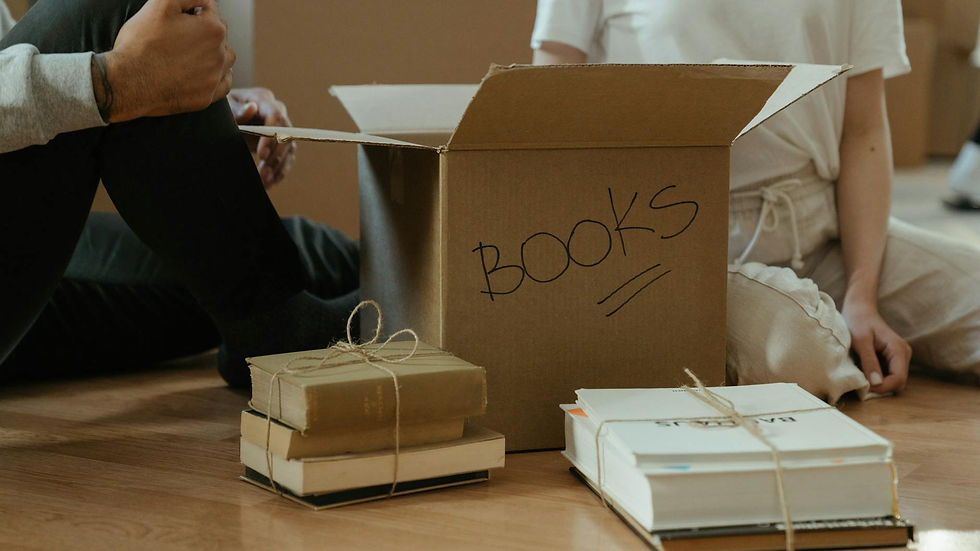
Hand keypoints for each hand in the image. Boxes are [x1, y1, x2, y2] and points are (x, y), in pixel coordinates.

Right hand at [95, 0, 234, 122]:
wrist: (129, 82)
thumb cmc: (142, 43)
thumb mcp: (161, 4)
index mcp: (213, 29)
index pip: (210, 9)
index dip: (193, 10)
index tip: (179, 16)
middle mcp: (220, 55)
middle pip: (219, 35)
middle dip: (204, 30)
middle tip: (180, 35)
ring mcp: (214, 78)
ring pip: (225, 59)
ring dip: (214, 53)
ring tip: (193, 53)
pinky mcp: (207, 97)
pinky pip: (222, 85)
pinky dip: (216, 77)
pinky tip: (204, 72)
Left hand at [229, 88, 295, 187]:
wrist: (225, 116)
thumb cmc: (223, 109)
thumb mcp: (225, 107)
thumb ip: (237, 110)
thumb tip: (251, 108)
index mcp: (263, 98)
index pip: (276, 115)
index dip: (272, 136)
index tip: (262, 155)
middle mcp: (277, 112)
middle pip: (286, 134)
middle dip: (275, 156)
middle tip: (262, 173)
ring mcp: (281, 127)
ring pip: (289, 149)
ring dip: (277, 167)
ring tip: (264, 182)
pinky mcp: (281, 142)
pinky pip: (286, 158)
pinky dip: (278, 172)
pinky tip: (268, 183)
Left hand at [841, 300, 910, 392]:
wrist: (859, 310)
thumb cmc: (858, 322)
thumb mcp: (860, 341)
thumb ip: (869, 361)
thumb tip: (876, 383)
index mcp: (898, 349)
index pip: (899, 379)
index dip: (883, 387)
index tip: (864, 386)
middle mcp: (903, 354)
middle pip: (897, 382)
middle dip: (880, 387)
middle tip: (860, 383)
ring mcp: (899, 357)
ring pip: (893, 380)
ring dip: (878, 383)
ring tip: (861, 375)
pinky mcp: (892, 359)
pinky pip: (887, 375)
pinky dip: (876, 377)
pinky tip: (863, 371)